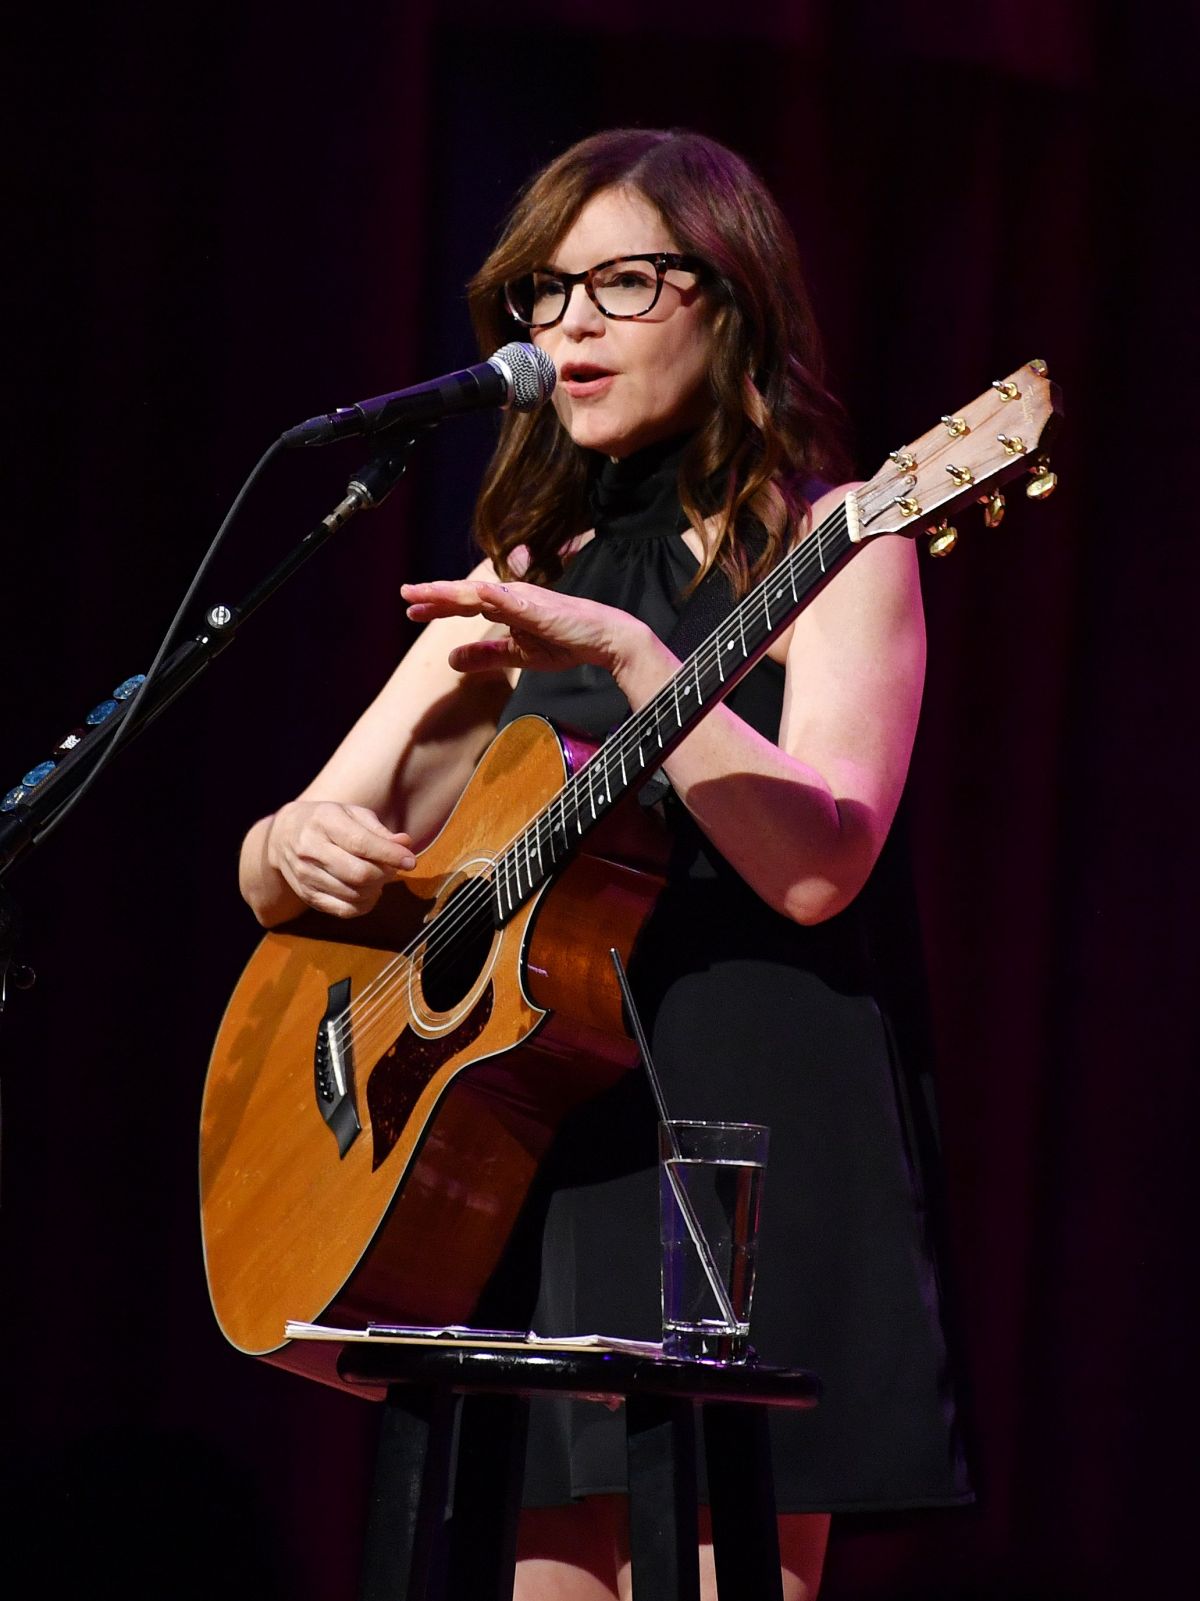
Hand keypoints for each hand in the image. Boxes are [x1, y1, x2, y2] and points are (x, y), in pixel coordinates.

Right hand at [266, 801, 415, 918]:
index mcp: (323, 821)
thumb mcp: (351, 814)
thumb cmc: (326, 821)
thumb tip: (405, 844)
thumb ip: (378, 830)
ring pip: (354, 894)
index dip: (390, 854)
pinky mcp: (308, 895)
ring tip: (380, 876)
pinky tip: (369, 891)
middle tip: (393, 867)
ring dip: (377, 889)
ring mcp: (306, 876)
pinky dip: (365, 905)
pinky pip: (344, 910)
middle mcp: (310, 849)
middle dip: (385, 874)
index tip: (410, 861)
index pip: (361, 843)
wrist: (282, 836)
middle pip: (358, 874)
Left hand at [401, 579, 649, 676]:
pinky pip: (509, 601)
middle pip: (464, 595)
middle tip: (405, 595)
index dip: (437, 606)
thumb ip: (486, 656)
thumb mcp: (518, 654)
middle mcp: (509, 596)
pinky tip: (471, 596)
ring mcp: (522, 598)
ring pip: (478, 593)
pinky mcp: (536, 607)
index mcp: (505, 606)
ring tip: (425, 593)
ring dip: (450, 593)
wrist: (603, 638)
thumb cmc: (565, 641)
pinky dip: (489, 597)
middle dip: (434, 595)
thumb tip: (451, 660)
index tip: (412, 611)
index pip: (464, 604)